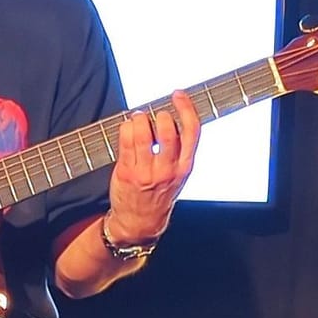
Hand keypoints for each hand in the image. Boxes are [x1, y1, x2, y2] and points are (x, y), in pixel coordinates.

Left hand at [109, 90, 199, 241]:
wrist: (140, 222)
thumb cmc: (159, 194)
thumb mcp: (178, 175)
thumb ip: (178, 150)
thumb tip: (169, 117)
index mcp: (185, 167)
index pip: (192, 131)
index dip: (186, 108)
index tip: (178, 95)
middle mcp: (168, 169)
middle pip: (166, 130)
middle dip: (158, 115)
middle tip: (152, 115)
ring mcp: (146, 172)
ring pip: (143, 133)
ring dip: (139, 119)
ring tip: (137, 120)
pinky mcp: (127, 172)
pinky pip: (126, 141)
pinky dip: (126, 128)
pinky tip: (127, 128)